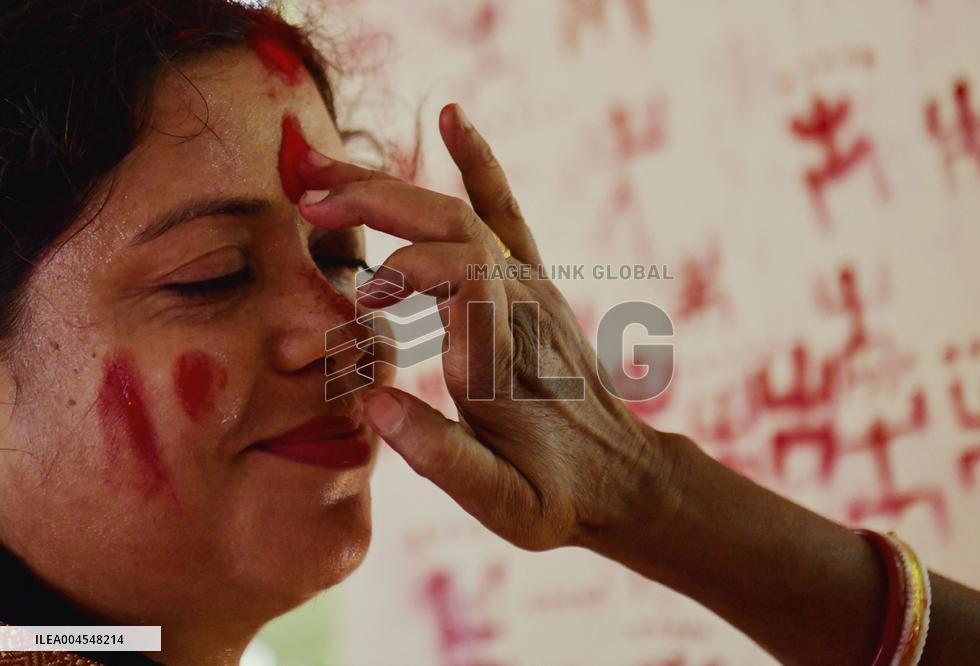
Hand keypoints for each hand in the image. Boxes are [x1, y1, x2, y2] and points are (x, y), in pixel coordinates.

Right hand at [296, 103, 677, 551]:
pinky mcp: (531, 284)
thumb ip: (442, 456)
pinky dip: (479, 163)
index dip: (406, 270)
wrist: (619, 475)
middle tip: (308, 197)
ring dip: (391, 188)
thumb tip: (371, 401)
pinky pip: (504, 212)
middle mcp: (518, 307)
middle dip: (378, 203)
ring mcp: (528, 288)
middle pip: (452, 226)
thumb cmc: (554, 495)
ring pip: (460, 213)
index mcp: (503, 356)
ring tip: (324, 169)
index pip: (462, 276)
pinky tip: (455, 117)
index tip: (359, 297)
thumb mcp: (503, 502)